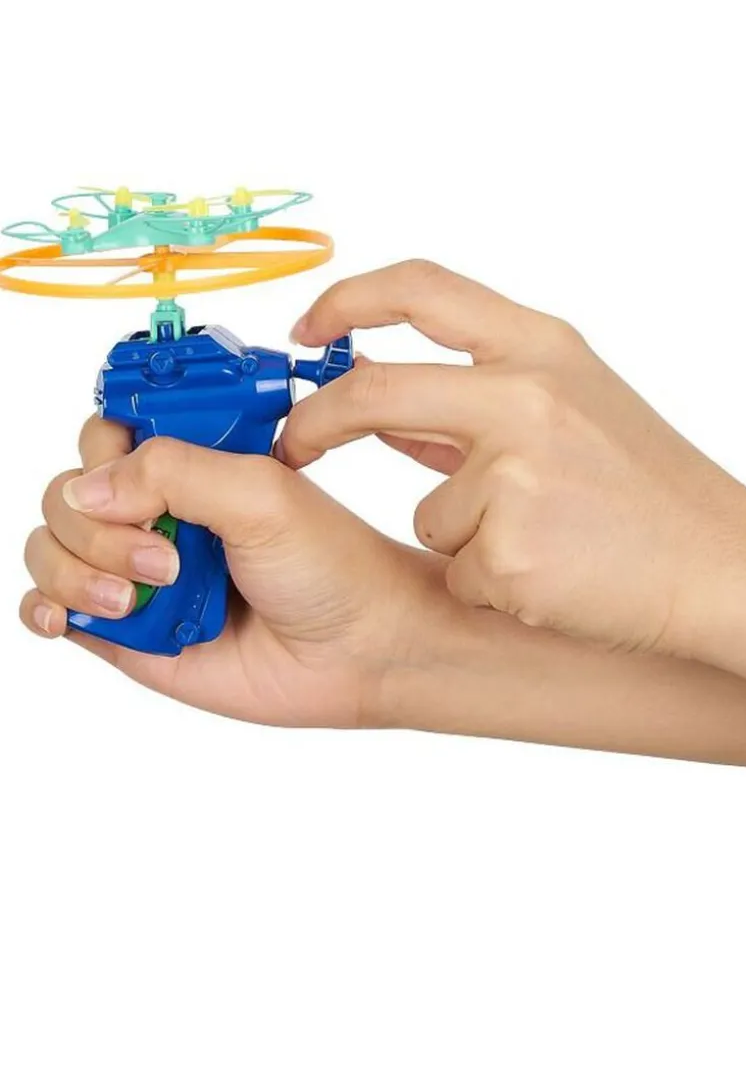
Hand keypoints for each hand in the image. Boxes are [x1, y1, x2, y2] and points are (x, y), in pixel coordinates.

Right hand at [19, 417, 465, 727]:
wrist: (361, 651)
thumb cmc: (334, 568)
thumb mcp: (263, 495)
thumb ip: (173, 472)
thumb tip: (88, 488)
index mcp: (194, 464)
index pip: (106, 433)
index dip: (102, 448)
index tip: (128, 473)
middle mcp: (160, 512)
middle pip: (67, 493)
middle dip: (96, 525)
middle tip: (166, 557)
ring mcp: (140, 572)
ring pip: (51, 549)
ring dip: (77, 569)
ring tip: (141, 595)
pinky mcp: (131, 631)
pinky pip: (53, 608)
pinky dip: (45, 605)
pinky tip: (73, 614)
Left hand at [279, 260, 745, 653]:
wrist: (721, 566)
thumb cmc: (656, 492)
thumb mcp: (580, 409)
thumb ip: (485, 398)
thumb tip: (388, 400)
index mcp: (546, 348)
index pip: (420, 289)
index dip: (348, 300)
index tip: (311, 330)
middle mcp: (526, 398)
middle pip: (374, 394)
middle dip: (317, 422)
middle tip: (295, 445)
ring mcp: (516, 475)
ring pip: (430, 510)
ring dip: (467, 533)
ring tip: (551, 541)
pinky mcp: (509, 551)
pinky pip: (460, 568)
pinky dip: (494, 581)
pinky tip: (554, 578)